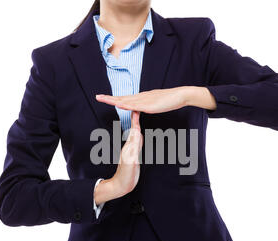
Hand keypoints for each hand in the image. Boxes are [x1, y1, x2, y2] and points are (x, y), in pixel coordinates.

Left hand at [94, 111, 142, 204]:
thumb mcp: (130, 162)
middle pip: (134, 130)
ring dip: (137, 126)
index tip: (136, 109)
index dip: (135, 120)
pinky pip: (136, 143)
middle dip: (136, 119)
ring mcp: (131, 152)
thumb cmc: (125, 177)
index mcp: (130, 147)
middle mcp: (130, 148)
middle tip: (139, 108)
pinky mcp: (133, 157)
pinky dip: (138, 136)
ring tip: (139, 118)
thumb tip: (136, 136)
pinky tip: (139, 135)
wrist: (121, 186)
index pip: (134, 130)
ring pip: (135, 136)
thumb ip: (133, 149)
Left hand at [95, 86, 216, 113]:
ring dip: (114, 100)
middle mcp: (140, 97)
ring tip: (104, 99)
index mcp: (141, 98)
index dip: (113, 98)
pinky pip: (135, 105)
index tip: (104, 98)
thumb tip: (140, 108)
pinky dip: (126, 105)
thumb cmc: (169, 100)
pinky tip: (119, 104)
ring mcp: (144, 100)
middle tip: (97, 97)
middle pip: (122, 98)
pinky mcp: (149, 105)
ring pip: (126, 100)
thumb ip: (146, 105)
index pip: (124, 98)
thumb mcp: (154, 103)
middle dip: (109, 98)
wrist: (179, 95)